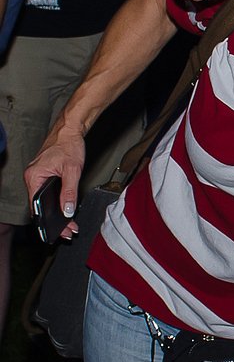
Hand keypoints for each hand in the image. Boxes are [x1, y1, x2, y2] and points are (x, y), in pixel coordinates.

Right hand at [24, 125, 84, 240]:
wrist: (70, 129)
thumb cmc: (68, 145)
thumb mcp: (72, 170)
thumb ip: (69, 192)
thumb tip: (67, 210)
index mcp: (34, 178)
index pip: (37, 206)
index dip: (47, 221)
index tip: (59, 231)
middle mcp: (32, 178)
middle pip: (41, 206)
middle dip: (55, 220)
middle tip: (68, 232)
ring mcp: (38, 177)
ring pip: (45, 200)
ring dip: (57, 212)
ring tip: (69, 225)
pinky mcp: (45, 175)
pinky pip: (48, 193)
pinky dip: (57, 202)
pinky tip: (65, 210)